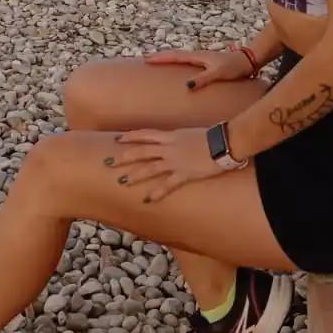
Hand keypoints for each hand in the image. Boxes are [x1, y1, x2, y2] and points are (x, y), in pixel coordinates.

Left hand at [106, 126, 236, 203]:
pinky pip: (167, 185)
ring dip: (135, 175)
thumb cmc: (213, 136)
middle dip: (124, 157)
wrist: (224, 143)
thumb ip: (181, 138)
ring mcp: (175, 161)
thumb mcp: (191, 133)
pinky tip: (147, 199)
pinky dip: (157, 192)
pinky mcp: (184, 174)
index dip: (131, 136)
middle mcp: (169, 148)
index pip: (146, 134)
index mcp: (171, 136)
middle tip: (108, 162)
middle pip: (141, 151)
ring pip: (150, 168)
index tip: (118, 139)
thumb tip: (177, 140)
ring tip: (122, 182)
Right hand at [145, 47, 254, 89]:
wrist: (247, 61)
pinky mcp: (205, 63)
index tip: (146, 60)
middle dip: (160, 56)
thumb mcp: (219, 73)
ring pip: (179, 56)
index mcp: (197, 56)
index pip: (174, 56)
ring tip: (156, 61)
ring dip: (167, 58)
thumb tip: (187, 85)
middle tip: (145, 59)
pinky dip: (176, 62)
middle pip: (174, 54)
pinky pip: (185, 61)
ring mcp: (201, 58)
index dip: (160, 58)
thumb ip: (204, 79)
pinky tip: (176, 67)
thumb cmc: (234, 67)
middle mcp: (197, 55)